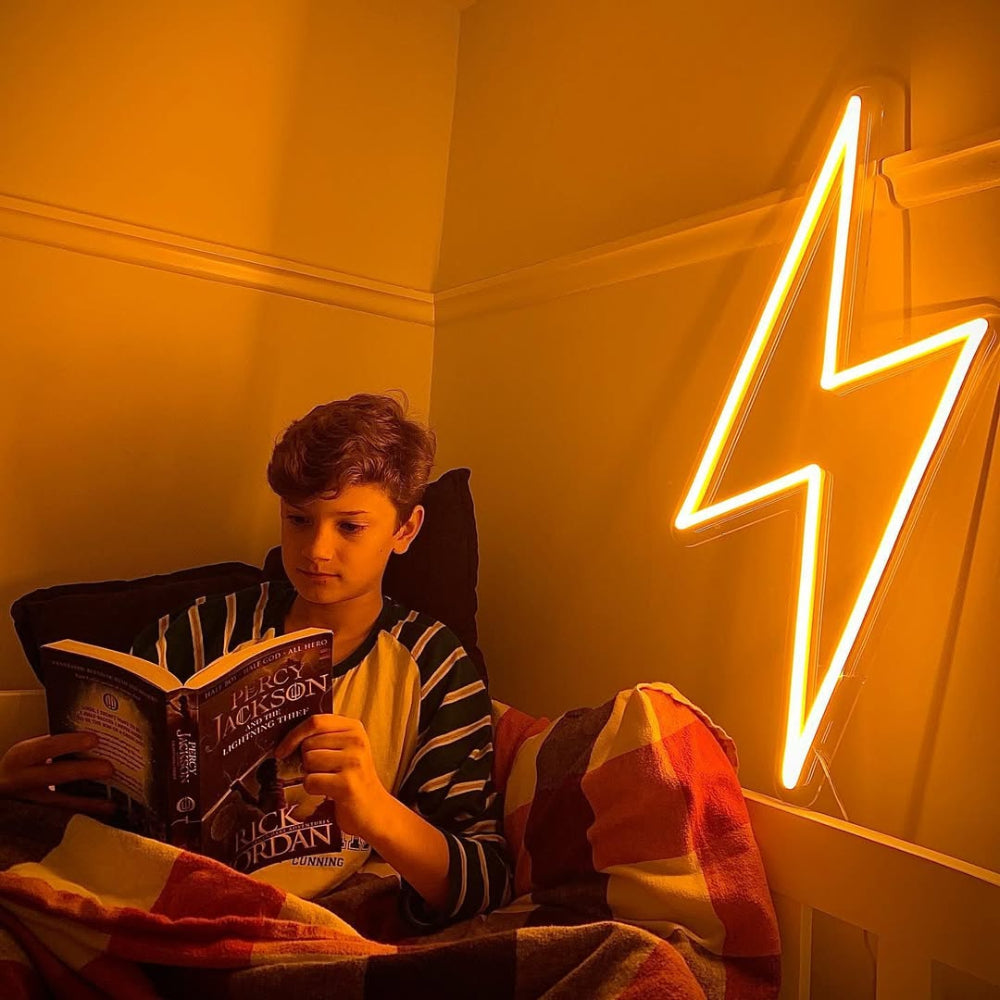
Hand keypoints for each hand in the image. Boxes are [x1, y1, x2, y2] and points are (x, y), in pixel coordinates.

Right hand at [0, 732, 116, 816]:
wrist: (1, 788)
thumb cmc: (24, 765)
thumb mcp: (31, 753)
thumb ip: (55, 748)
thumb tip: (99, 738)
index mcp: (23, 756)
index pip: (47, 746)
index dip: (70, 743)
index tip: (94, 739)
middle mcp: (22, 779)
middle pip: (54, 774)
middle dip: (83, 771)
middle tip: (109, 768)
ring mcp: (27, 801)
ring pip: (58, 803)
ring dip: (86, 803)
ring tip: (111, 804)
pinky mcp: (34, 817)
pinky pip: (61, 817)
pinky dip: (83, 815)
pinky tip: (103, 815)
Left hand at [273, 715, 390, 841]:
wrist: (373, 809)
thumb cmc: (352, 778)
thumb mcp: (345, 749)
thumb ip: (323, 737)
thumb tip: (286, 738)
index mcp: (354, 727)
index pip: (315, 721)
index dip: (293, 735)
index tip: (281, 750)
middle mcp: (356, 741)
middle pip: (308, 743)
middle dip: (306, 760)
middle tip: (323, 771)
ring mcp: (353, 762)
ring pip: (308, 761)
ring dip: (311, 774)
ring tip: (328, 780)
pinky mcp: (347, 784)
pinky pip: (310, 781)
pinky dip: (313, 789)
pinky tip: (328, 792)